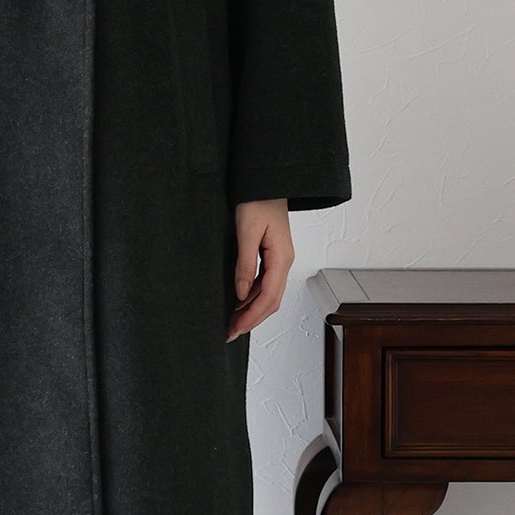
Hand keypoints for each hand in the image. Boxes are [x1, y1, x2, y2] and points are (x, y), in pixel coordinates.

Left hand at [227, 200, 293, 341]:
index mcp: (281, 258)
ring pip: (268, 294)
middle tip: (229, 332)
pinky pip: (264, 283)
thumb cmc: (258, 200)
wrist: (267, 181)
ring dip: (251, 310)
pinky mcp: (273, 255)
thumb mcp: (247, 231)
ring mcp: (280, 259)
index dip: (251, 317)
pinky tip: (238, 302)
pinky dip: (252, 297)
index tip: (234, 329)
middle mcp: (284, 262)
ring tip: (232, 322)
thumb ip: (245, 263)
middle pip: (271, 301)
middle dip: (251, 319)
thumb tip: (240, 293)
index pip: (268, 298)